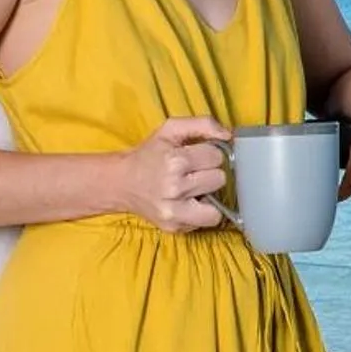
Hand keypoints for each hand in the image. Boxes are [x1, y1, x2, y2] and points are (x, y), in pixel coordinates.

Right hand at [117, 117, 230, 231]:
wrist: (121, 182)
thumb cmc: (149, 154)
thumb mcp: (170, 129)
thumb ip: (202, 124)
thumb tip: (228, 135)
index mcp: (174, 161)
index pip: (216, 156)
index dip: (209, 154)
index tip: (196, 155)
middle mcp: (174, 188)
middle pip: (219, 179)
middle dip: (210, 173)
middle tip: (194, 172)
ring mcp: (174, 212)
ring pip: (217, 207)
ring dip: (209, 196)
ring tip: (195, 189)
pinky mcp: (175, 227)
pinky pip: (207, 222)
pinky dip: (202, 212)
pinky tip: (189, 202)